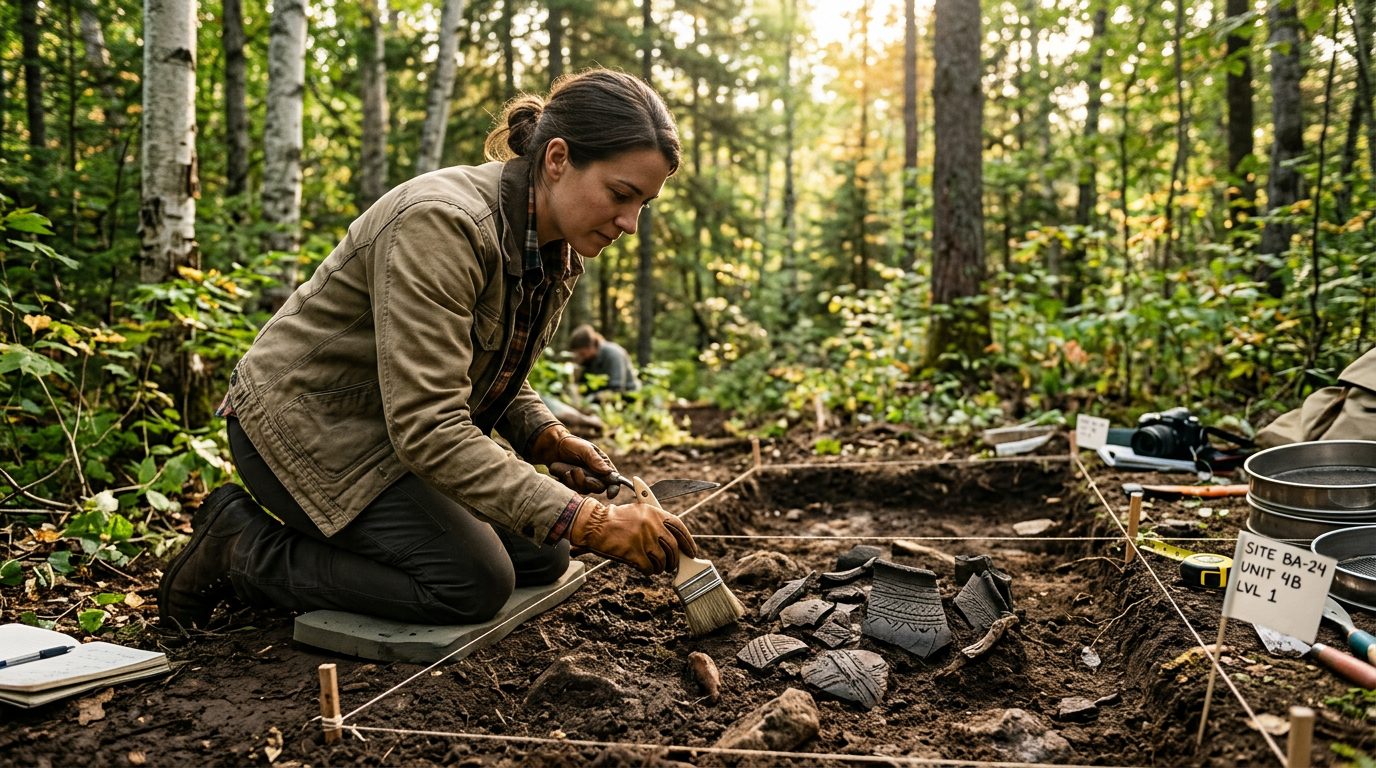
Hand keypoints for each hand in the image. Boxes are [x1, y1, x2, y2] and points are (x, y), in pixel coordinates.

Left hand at [531, 424, 619, 497]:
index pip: (614, 480)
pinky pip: (572, 491)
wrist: (551, 447)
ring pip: (584, 490)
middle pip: (598, 488)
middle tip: (576, 470)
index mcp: (602, 464)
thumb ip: (595, 460)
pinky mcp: (573, 485)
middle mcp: (595, 474)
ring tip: (566, 470)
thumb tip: (608, 472)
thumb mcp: (584, 449)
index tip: (610, 494)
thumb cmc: (570, 444)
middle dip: (586, 482)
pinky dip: (566, 484)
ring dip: (574, 482)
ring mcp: (584, 481)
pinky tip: (561, 475)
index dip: (614, 488)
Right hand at [566, 500, 697, 574]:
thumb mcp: (638, 512)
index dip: (688, 542)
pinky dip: (649, 571)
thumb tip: (673, 539)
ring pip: (663, 560)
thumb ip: (656, 522)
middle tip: (670, 565)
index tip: (691, 552)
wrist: (593, 524)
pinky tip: (644, 568)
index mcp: (654, 512)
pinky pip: (649, 568)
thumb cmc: (615, 520)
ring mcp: (643, 539)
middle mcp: (652, 525)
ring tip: (654, 567)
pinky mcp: (634, 553)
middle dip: (673, 560)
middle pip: (673, 548)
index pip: (679, 528)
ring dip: (660, 567)